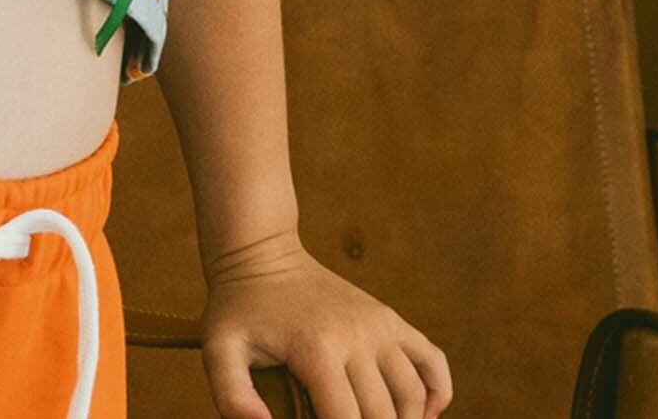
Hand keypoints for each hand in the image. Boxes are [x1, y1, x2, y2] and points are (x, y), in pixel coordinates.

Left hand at [197, 230, 450, 418]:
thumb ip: (232, 394)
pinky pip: (432, 361)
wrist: (262, 254)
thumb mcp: (219, 348)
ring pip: (412, 396)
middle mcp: (357, 336)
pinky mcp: (390, 319)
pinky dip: (437, 393)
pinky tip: (423, 415)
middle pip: (381, 415)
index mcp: (317, 349)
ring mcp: (379, 325)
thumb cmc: (238, 308)